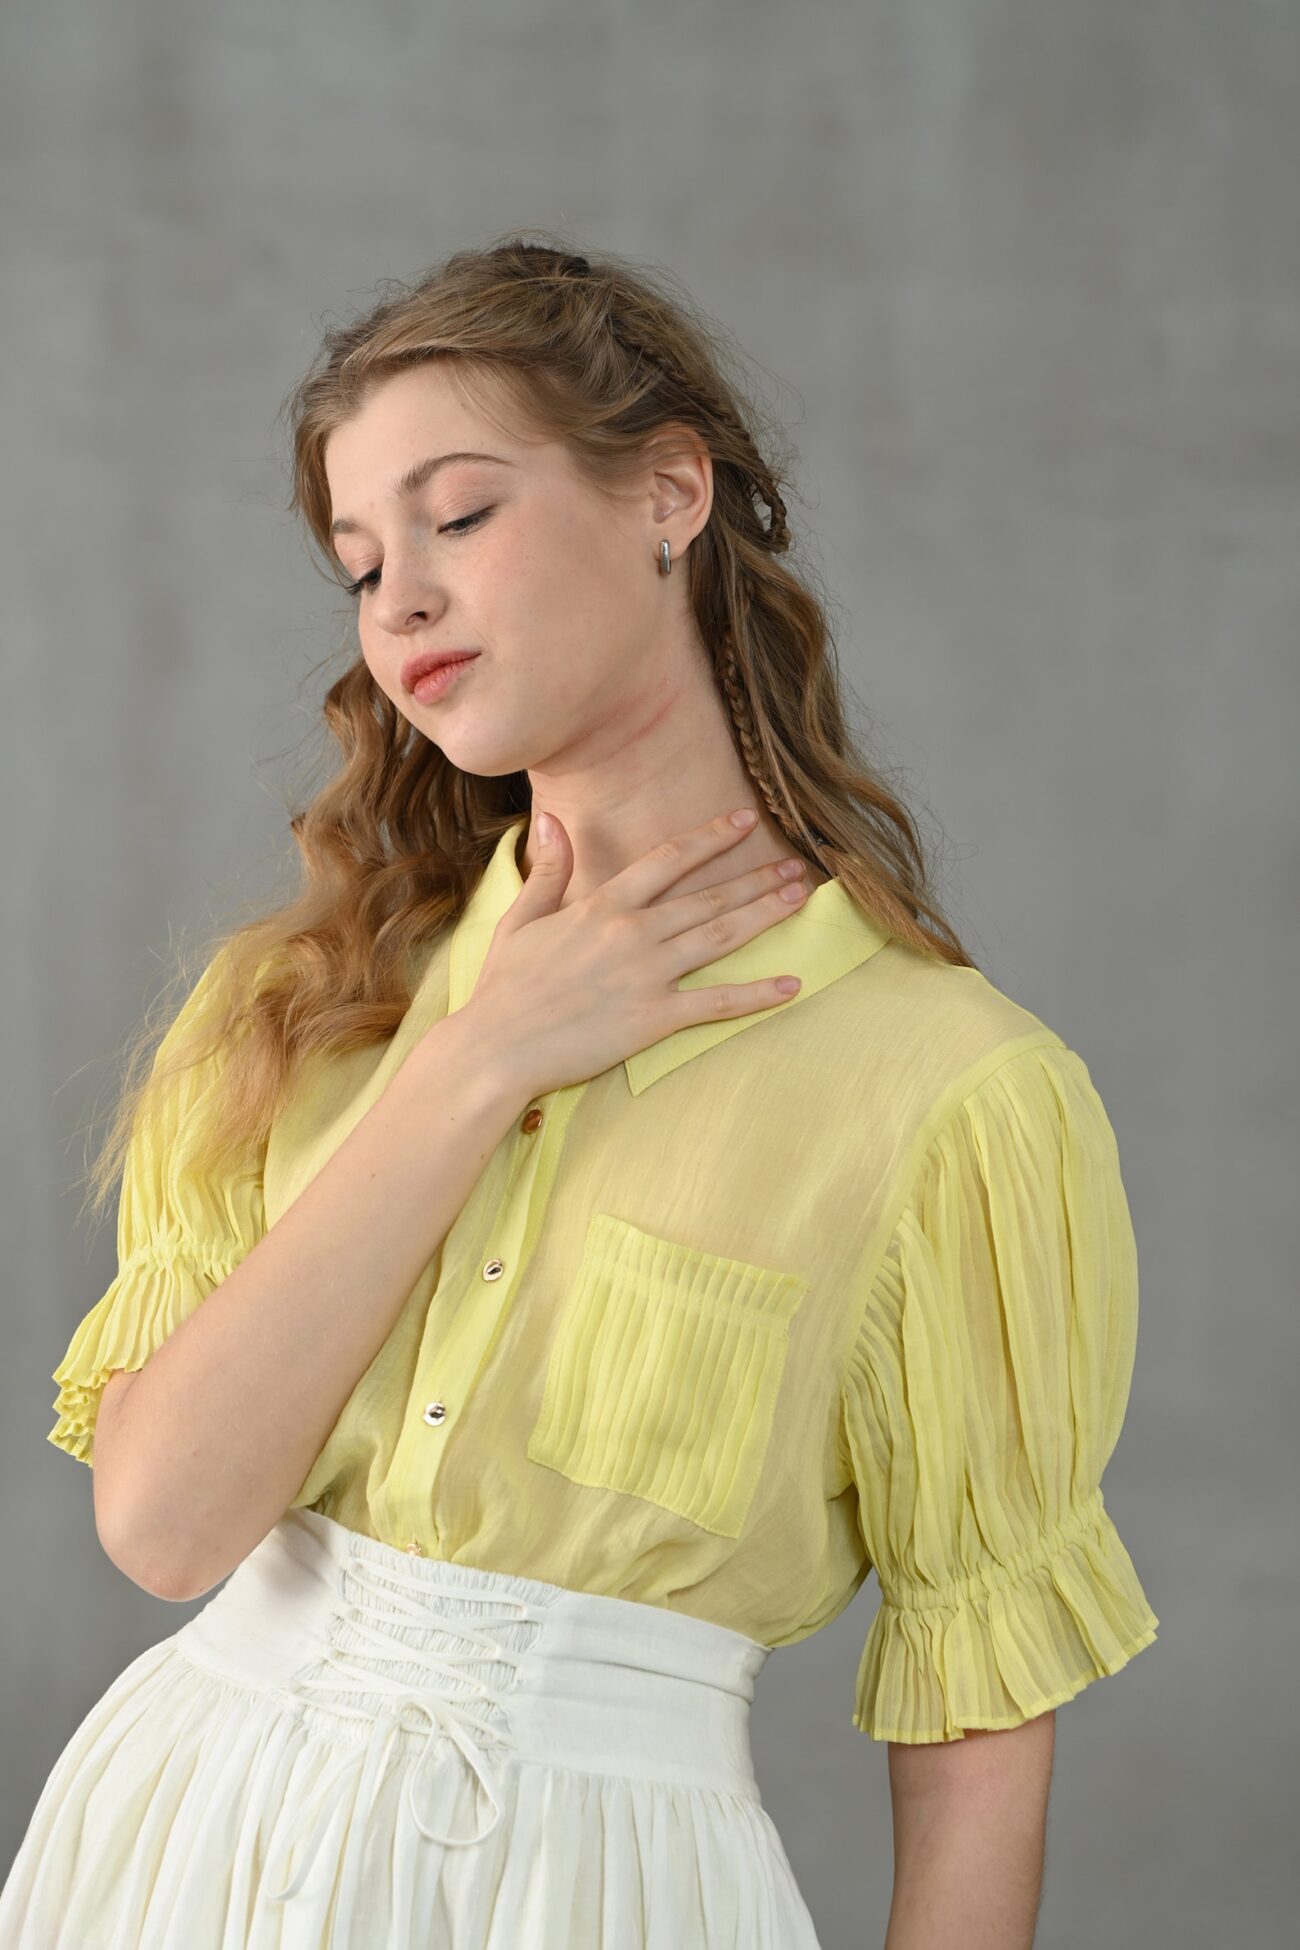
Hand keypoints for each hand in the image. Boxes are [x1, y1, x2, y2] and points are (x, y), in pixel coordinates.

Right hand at [460, 808, 810, 1100]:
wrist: (496, 1048)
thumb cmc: (504, 988)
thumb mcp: (521, 919)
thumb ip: (547, 870)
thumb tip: (549, 820)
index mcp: (602, 905)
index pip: (668, 859)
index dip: (710, 837)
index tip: (744, 820)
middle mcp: (632, 932)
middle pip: (708, 895)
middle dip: (756, 877)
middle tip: (795, 866)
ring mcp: (648, 974)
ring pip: (720, 935)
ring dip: (765, 914)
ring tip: (800, 898)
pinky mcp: (655, 1019)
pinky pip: (717, 1003)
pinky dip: (758, 994)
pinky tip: (792, 984)